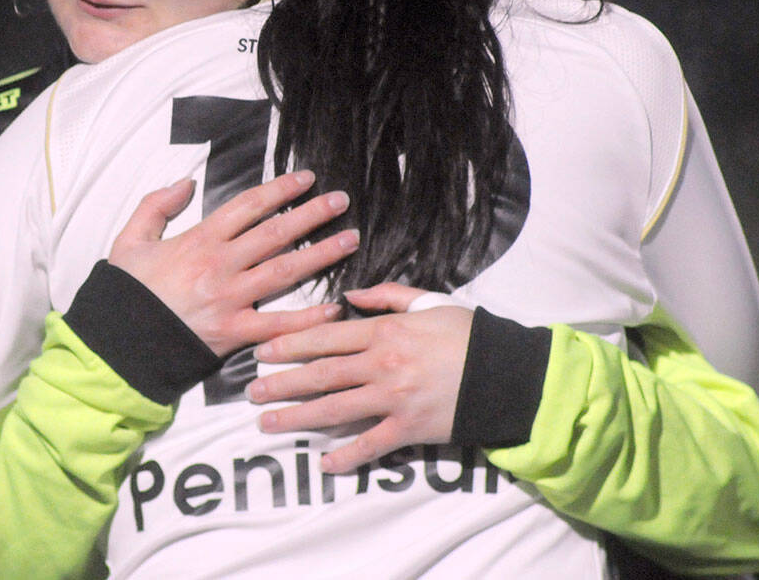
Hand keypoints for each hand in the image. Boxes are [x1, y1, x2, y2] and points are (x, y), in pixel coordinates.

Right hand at [108, 170, 357, 357]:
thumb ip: (156, 205)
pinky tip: (335, 306)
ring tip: (351, 239)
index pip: (248, 206)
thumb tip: (185, 181)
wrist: (118, 342)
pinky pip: (278, 324)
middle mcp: (220, 265)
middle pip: (275, 233)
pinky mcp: (235, 332)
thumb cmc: (127, 292)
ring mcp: (230, 299)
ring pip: (285, 271)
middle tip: (341, 201)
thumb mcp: (130, 239)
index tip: (306, 179)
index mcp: (199, 239)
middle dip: (312, 214)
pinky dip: (308, 317)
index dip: (280, 189)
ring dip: (321, 254)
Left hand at [247, 282, 473, 472]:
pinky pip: (371, 446)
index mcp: (385, 331)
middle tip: (251, 391)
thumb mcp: (429, 302)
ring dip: (297, 418)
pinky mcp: (409, 429)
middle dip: (282, 382)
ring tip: (268, 423)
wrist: (507, 372)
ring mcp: (394, 399)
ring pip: (335, 410)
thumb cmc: (468, 333)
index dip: (290, 344)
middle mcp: (383, 365)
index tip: (263, 350)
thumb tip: (351, 294)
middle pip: (321, 374)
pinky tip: (324, 463)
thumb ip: (388, 296)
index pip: (325, 336)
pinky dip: (347, 457)